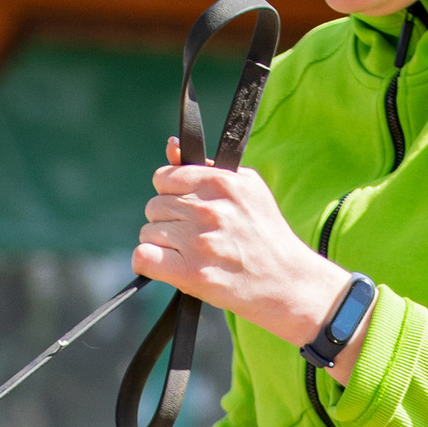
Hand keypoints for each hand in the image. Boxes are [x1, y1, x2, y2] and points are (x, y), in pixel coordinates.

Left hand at [134, 145, 360, 362]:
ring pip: (148, 232)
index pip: (164, 177)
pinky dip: (146, 263)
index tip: (183, 206)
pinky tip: (166, 266)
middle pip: (154, 206)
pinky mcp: (191, 273)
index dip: (170, 193)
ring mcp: (199, 242)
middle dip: (167, 220)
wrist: (285, 280)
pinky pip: (143, 257)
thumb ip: (206, 168)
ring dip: (161, 244)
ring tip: (189, 252)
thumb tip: (171, 146)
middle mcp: (210, 210)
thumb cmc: (262, 234)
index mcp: (223, 183)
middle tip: (191, 234)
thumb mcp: (246, 188)